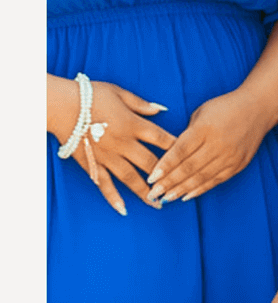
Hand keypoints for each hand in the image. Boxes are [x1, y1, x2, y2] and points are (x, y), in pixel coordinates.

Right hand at [50, 76, 173, 214]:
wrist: (60, 106)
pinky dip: (113, 198)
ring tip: (157, 204)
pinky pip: (104, 184)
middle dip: (165, 176)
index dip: (177, 148)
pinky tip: (123, 210)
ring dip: (144, 192)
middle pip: (150, 163)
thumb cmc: (91, 95)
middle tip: (178, 189)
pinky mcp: (92, 164)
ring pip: (130, 177)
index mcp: (133, 124)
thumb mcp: (120, 93)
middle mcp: (123, 143)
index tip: (191, 158)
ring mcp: (107, 156)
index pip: (162, 139)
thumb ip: (142, 104)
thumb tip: (162, 109)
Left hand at [150, 88, 271, 202]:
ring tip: (165, 198)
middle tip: (152, 194)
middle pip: (188, 167)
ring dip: (181, 189)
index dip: (164, 166)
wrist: (259, 107)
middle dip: (168, 183)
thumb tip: (170, 156)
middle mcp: (218, 143)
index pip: (180, 151)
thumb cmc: (226, 108)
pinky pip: (216, 180)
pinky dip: (200, 189)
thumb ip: (187, 134)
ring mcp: (230, 155)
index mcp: (205, 128)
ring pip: (201, 177)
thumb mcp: (202, 113)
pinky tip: (186, 196)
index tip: (150, 178)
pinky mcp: (239, 163)